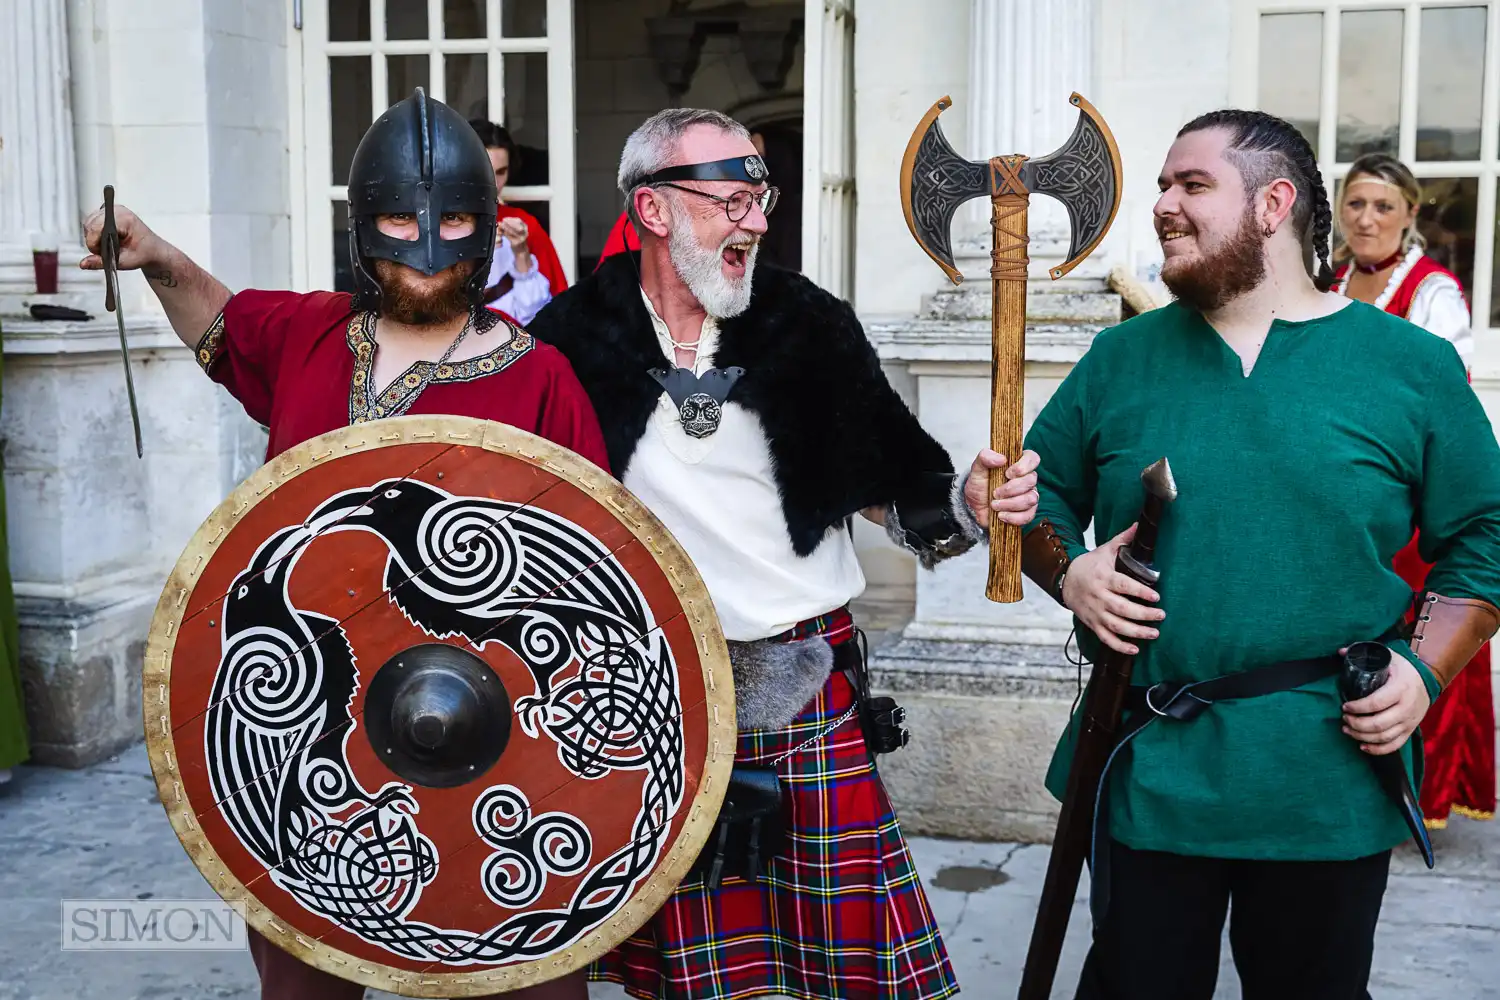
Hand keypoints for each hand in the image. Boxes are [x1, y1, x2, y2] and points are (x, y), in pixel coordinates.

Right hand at [79, 202, 164, 272]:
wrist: (153, 250)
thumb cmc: (144, 253)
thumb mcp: (124, 262)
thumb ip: (102, 262)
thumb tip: (83, 263)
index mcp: (125, 219)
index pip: (96, 226)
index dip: (93, 242)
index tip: (99, 252)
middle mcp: (118, 211)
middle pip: (90, 224)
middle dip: (92, 240)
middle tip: (104, 251)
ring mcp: (113, 210)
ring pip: (88, 222)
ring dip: (93, 237)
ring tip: (107, 246)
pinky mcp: (108, 212)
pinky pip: (92, 221)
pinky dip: (95, 233)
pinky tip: (106, 239)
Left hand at [499, 217, 528, 252]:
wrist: (521, 251)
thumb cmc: (518, 239)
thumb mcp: (517, 231)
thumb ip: (510, 226)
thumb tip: (500, 222)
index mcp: (525, 228)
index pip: (519, 221)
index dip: (511, 219)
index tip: (504, 219)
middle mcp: (525, 233)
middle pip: (516, 225)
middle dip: (508, 223)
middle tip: (502, 222)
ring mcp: (521, 238)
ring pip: (512, 231)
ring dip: (505, 228)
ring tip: (500, 226)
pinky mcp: (516, 243)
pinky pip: (509, 237)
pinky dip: (505, 234)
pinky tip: (502, 232)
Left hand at [964, 448, 1039, 527]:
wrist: (974, 508)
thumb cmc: (979, 486)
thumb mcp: (977, 469)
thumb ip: (985, 457)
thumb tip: (1001, 458)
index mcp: (1017, 464)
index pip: (1033, 458)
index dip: (1023, 466)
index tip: (1007, 474)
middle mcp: (1026, 479)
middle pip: (1031, 481)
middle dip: (1010, 489)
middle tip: (995, 493)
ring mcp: (1029, 496)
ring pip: (1031, 499)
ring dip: (1010, 504)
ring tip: (994, 505)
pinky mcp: (1027, 512)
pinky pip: (1028, 515)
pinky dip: (1013, 517)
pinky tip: (1001, 515)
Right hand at [1060, 523, 1163, 654]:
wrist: (1065, 579)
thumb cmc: (1090, 565)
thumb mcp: (1105, 550)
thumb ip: (1124, 539)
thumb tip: (1140, 523)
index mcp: (1104, 577)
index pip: (1123, 585)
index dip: (1140, 592)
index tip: (1156, 596)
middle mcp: (1099, 597)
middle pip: (1122, 609)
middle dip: (1143, 614)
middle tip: (1161, 615)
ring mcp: (1095, 612)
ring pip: (1116, 626)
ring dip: (1136, 632)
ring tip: (1154, 633)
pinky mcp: (1092, 623)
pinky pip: (1106, 638)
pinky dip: (1119, 646)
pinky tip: (1135, 649)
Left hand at [1341, 650, 1430, 755]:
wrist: (1428, 679)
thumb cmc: (1402, 668)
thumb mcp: (1387, 657)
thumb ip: (1364, 654)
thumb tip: (1340, 651)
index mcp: (1400, 689)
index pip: (1376, 703)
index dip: (1358, 707)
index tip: (1344, 706)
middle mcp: (1406, 707)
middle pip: (1379, 723)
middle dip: (1356, 724)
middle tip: (1344, 718)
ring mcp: (1409, 721)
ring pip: (1384, 736)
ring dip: (1362, 736)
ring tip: (1347, 730)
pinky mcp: (1410, 730)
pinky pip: (1395, 745)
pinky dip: (1378, 750)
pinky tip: (1362, 746)